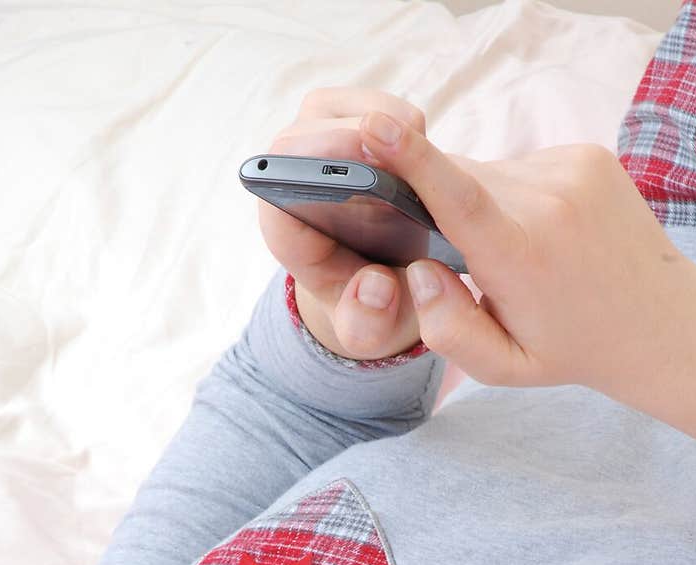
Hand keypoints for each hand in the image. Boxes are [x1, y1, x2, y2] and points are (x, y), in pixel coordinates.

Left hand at [257, 88, 430, 360]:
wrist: (381, 278)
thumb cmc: (370, 303)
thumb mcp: (371, 329)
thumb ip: (366, 322)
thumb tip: (375, 288)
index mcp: (286, 230)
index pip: (274, 179)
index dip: (317, 165)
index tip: (370, 173)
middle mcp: (289, 179)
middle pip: (311, 133)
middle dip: (364, 143)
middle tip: (413, 170)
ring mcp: (314, 143)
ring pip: (344, 111)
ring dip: (391, 130)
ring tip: (420, 170)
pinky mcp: (344, 121)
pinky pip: (372, 104)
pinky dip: (403, 121)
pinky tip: (419, 157)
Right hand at [358, 109, 693, 399]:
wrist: (654, 320)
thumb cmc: (569, 347)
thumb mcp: (502, 367)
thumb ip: (448, 330)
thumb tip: (419, 270)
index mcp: (521, 258)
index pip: (456, 197)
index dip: (412, 158)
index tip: (376, 126)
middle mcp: (548, 202)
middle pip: (459, 183)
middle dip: (443, 209)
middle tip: (472, 261)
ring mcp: (572, 171)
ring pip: (488, 173)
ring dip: (483, 205)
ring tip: (521, 253)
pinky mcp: (587, 154)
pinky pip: (520, 165)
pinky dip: (513, 194)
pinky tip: (542, 232)